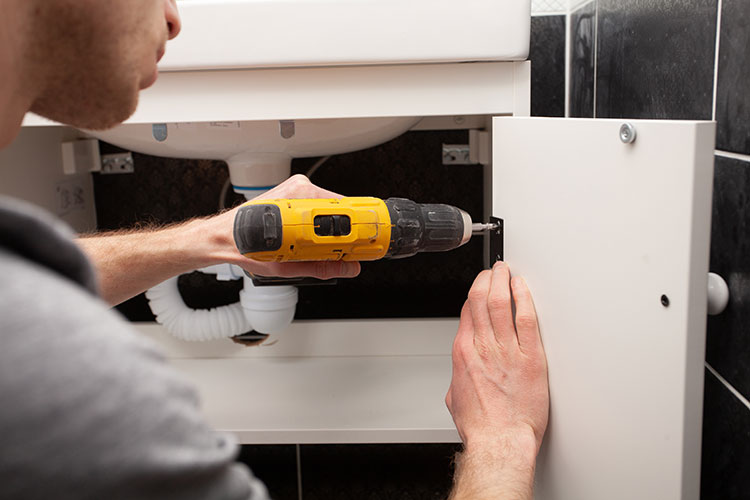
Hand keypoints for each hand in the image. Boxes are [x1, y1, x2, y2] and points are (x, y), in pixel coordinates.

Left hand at [211, 174, 360, 279]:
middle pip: (338, 208)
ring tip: (322, 246)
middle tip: (346, 250)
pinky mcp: (289, 194)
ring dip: (329, 228)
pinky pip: (314, 207)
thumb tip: (348, 268)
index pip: (343, 207)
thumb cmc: (248, 245)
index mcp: (301, 197)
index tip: (364, 240)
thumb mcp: (288, 265)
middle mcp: (299, 189)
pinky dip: (317, 223)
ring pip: (327, 208)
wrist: (223, 238)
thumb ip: (322, 267)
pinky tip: (309, 237)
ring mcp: (294, 189)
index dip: (356, 226)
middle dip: (344, 231)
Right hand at [446, 261, 547, 457]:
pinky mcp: (530, 358)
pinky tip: (523, 288)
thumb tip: (463, 373)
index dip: (474, 292)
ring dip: (503, 281)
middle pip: (481, 298)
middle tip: (495, 270)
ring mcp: (506, 350)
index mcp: (464, 353)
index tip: (481, 286)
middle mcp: (483, 347)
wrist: (499, 442)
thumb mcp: (456, 397)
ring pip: (501, 302)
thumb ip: (460, 377)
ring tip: (507, 271)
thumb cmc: (481, 426)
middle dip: (488, 278)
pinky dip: (523, 298)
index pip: (467, 311)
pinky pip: (526, 319)